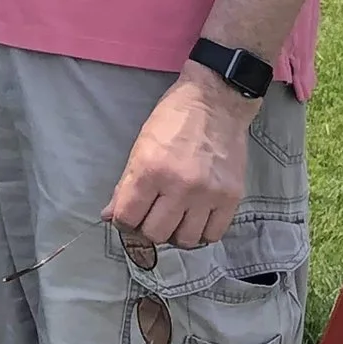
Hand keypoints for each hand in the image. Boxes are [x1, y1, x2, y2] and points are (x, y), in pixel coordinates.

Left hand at [104, 67, 253, 246]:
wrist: (215, 103)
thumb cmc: (172, 120)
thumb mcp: (140, 146)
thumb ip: (126, 185)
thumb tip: (110, 216)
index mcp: (150, 170)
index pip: (128, 217)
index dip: (123, 222)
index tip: (126, 218)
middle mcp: (180, 187)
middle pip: (156, 234)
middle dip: (146, 229)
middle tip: (149, 217)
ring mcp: (208, 195)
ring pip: (185, 240)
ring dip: (174, 234)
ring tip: (173, 219)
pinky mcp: (232, 199)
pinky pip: (213, 235)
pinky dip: (200, 233)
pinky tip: (194, 220)